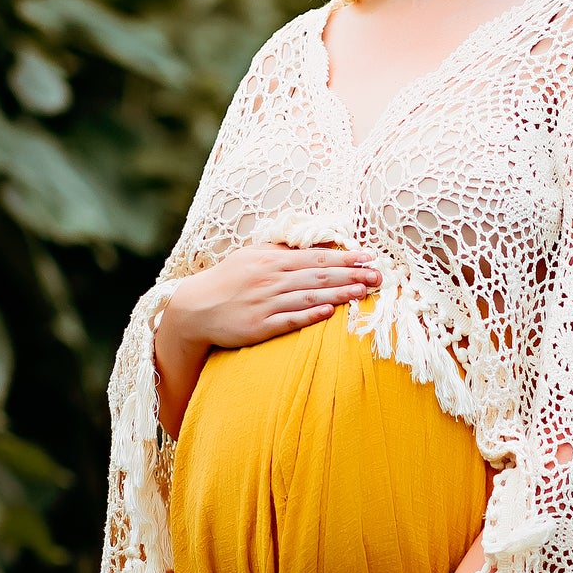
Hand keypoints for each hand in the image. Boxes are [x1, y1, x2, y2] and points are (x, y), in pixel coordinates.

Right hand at [155, 241, 382, 433]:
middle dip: (350, 275)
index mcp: (270, 259)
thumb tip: (312, 245)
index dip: (344, 257)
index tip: (369, 258)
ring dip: (338, 294)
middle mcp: (269, 279)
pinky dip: (309, 315)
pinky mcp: (259, 327)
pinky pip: (289, 320)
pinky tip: (329, 312)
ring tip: (362, 292)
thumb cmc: (227, 281)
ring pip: (308, 296)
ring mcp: (265, 303)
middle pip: (317, 275)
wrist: (195, 309)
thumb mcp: (251, 256)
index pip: (315, 257)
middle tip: (378, 276)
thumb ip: (280, 251)